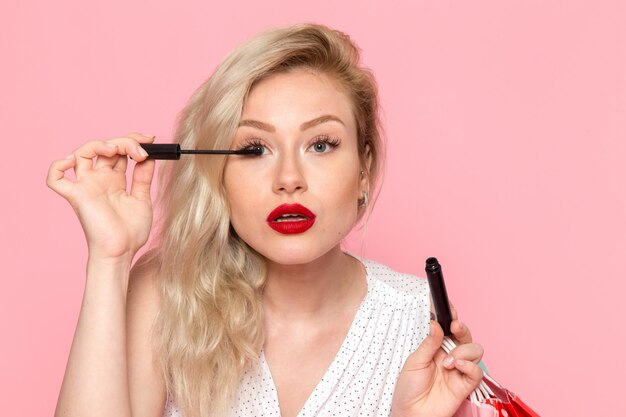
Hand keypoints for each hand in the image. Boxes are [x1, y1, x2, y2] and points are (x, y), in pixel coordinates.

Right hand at [47, 133, 155, 260]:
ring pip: (81, 153)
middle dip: (125, 141)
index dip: (133, 141)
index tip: (151, 140)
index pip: (119, 151)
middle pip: (105, 148)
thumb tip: (150, 157)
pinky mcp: (77, 196)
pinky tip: (73, 161)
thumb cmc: (131, 232)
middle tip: (142, 149)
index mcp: (114, 180)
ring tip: (118, 149)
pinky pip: (55, 179)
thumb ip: (143, 177)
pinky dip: (57, 166)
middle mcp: (99, 180)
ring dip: (99, 144)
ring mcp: (87, 186)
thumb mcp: (142, 199)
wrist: (122, 252)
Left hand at [391, 307, 483, 416]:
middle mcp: (450, 356)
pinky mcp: (465, 385)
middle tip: (454, 327)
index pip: (448, 329)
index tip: (449, 308)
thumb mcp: (415, 361)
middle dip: (462, 328)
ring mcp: (459, 370)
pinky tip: (456, 367)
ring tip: (448, 361)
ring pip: (475, 350)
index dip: (451, 317)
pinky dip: (469, 365)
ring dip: (463, 351)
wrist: (410, 413)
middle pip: (466, 336)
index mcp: (437, 348)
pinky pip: (476, 371)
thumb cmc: (408, 389)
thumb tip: (435, 323)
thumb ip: (429, 343)